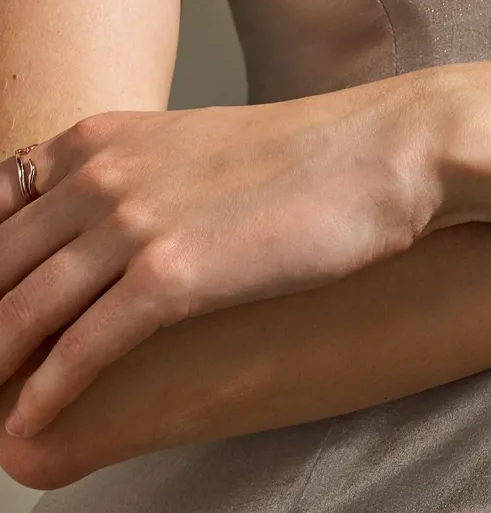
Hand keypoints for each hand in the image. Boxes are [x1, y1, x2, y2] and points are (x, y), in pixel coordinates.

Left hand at [0, 67, 449, 438]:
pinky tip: (26, 423)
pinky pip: (82, 346)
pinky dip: (46, 390)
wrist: (385, 151)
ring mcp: (135, 220)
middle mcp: (104, 172)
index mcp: (104, 136)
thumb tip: (103, 234)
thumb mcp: (197, 150)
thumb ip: (136, 180)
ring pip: (25, 308)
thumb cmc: (306, 155)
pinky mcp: (175, 273)